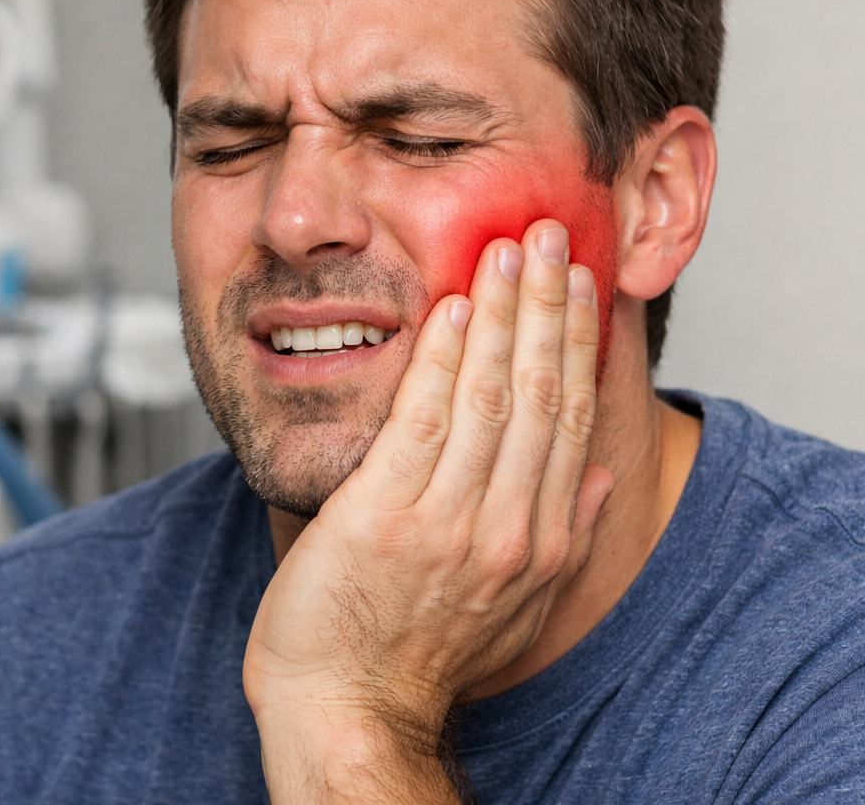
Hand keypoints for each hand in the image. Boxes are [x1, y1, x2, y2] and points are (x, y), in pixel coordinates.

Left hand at [244, 220, 613, 802]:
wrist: (347, 707)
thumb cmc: (420, 650)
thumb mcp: (516, 608)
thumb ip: (562, 537)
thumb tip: (598, 478)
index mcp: (538, 540)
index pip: (570, 418)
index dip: (577, 343)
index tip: (579, 284)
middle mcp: (505, 524)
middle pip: (540, 393)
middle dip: (547, 308)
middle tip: (548, 238)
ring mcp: (446, 518)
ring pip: (490, 397)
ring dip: (502, 317)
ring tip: (509, 253)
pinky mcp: (385, 513)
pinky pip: (423, 421)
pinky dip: (443, 361)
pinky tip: (452, 311)